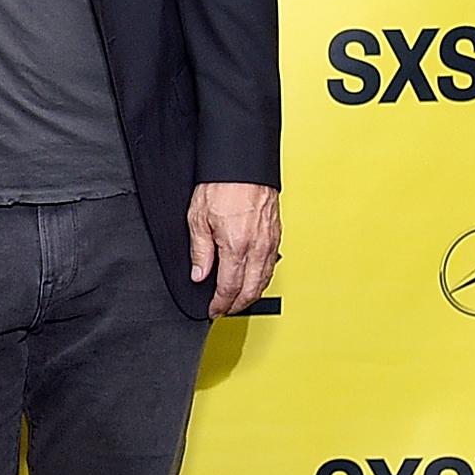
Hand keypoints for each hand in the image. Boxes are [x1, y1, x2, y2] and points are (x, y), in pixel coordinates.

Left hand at [187, 183, 279, 318]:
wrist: (244, 164)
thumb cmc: (222, 185)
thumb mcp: (198, 219)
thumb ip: (200, 252)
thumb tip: (199, 275)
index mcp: (236, 246)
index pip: (229, 288)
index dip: (220, 303)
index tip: (213, 310)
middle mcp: (257, 248)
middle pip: (251, 290)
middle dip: (237, 305)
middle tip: (224, 309)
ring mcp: (270, 242)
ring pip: (264, 280)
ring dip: (251, 294)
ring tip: (237, 299)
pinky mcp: (277, 234)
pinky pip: (271, 265)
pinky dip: (262, 278)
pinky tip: (253, 278)